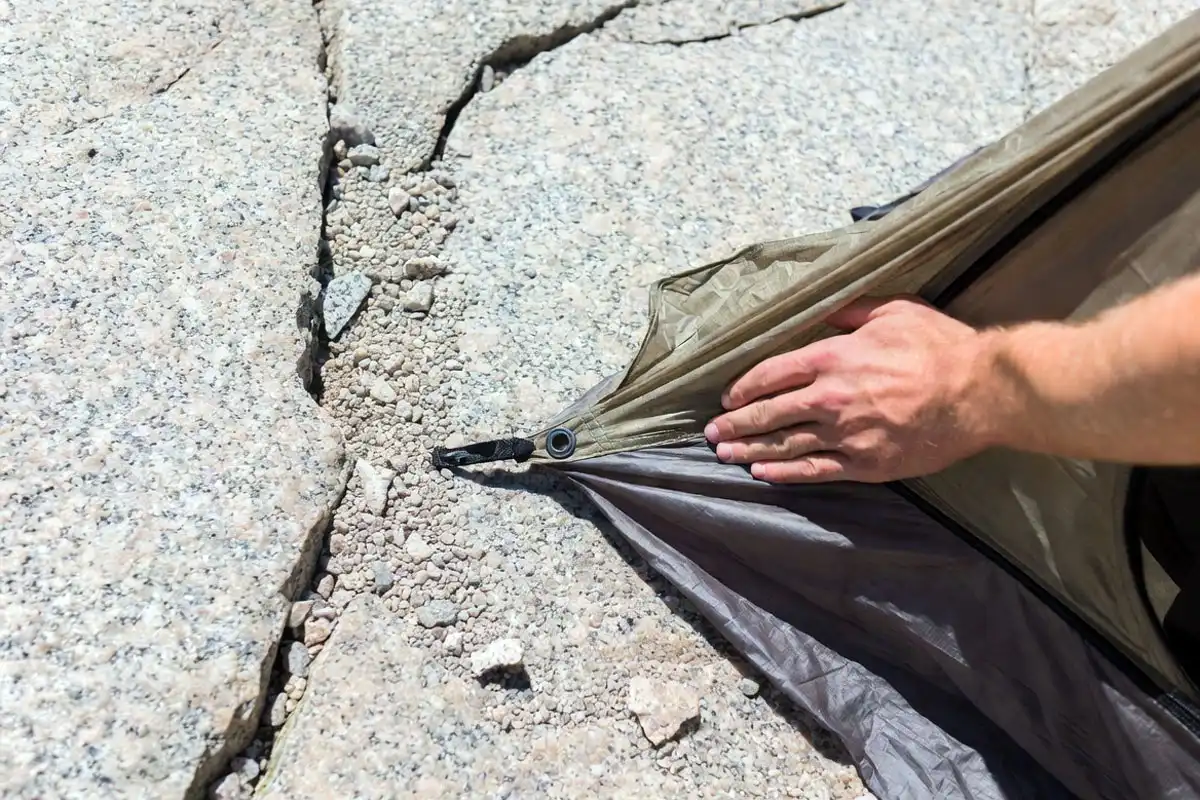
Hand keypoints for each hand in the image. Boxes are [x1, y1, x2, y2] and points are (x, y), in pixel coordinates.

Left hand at [704, 295, 996, 482]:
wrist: (979, 392)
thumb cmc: (938, 346)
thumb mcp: (892, 311)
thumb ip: (848, 311)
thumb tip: (818, 306)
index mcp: (833, 358)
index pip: (772, 374)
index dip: (744, 387)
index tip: (728, 397)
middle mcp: (831, 398)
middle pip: (770, 413)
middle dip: (736, 424)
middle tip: (712, 432)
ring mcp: (846, 435)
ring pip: (786, 445)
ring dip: (751, 451)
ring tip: (726, 454)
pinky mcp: (865, 463)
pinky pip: (815, 471)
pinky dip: (785, 474)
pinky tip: (763, 474)